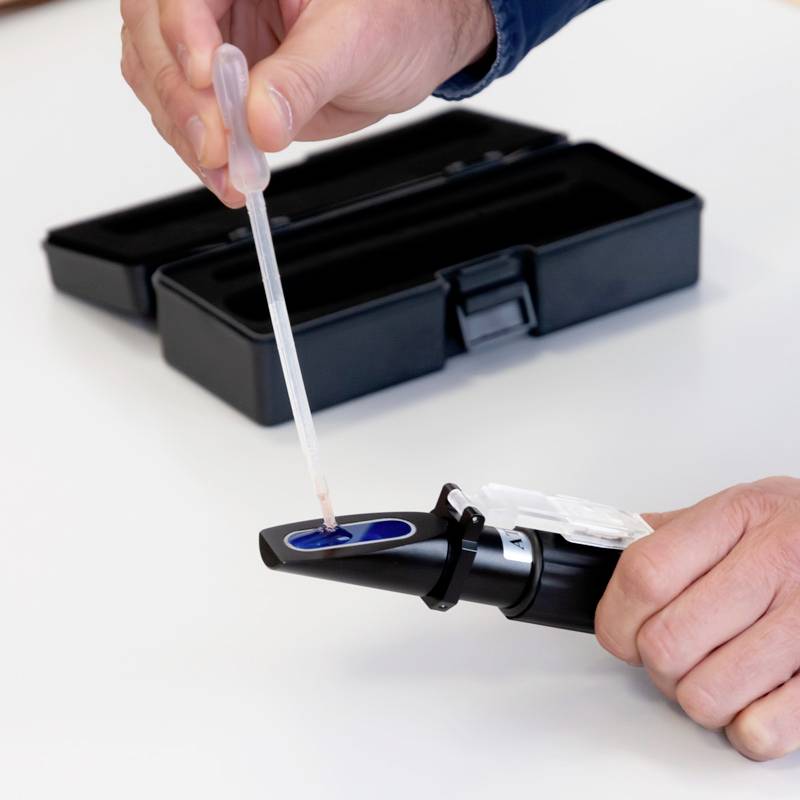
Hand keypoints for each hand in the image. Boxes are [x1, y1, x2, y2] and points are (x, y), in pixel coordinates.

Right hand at [120, 0, 494, 206]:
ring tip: (227, 174)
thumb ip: (303, 79)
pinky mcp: (225, 87)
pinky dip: (202, 153)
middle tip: (217, 147)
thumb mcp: (356, 41)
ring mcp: (216, 40)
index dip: (183, 32)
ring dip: (187, 136)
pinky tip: (228, 176)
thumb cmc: (398, 16)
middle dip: (183, 99)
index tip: (210, 81)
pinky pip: (189, 116)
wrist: (414, 45)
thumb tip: (261, 122)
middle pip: (156, 36)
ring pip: (161, 80)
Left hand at [596, 477, 799, 760]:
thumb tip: (608, 556)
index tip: (618, 630)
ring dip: (695, 696)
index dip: (615, 615)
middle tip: (668, 653)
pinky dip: (743, 728)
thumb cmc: (795, 532)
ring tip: (709, 672)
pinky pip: (764, 730)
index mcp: (738, 515)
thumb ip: (671, 532)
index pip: (645, 575)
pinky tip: (747, 698)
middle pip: (668, 641)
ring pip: (707, 693)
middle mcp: (777, 561)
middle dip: (653, 661)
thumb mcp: (735, 510)